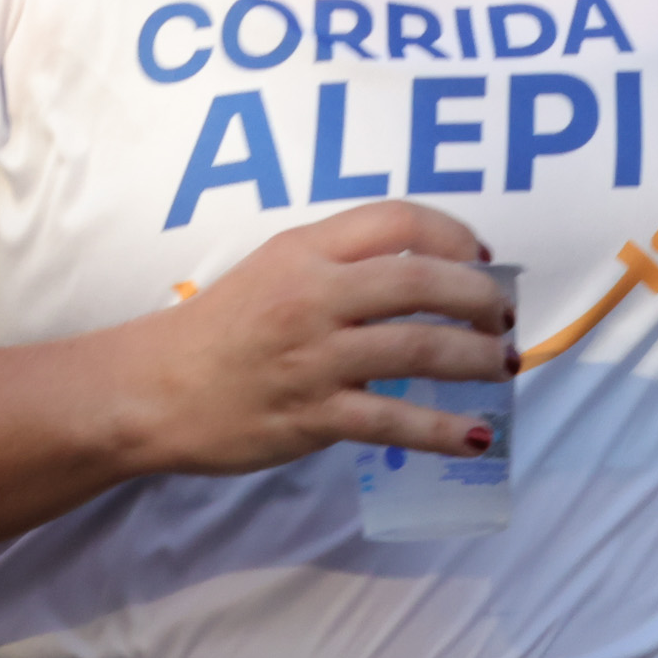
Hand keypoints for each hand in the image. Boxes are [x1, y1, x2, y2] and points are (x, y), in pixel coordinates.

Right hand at [110, 201, 513, 476]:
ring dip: (475, 357)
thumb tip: (422, 271)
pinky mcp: (315, 415)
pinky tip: (475, 436)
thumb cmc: (219, 328)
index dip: (454, 235)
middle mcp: (314, 296)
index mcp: (304, 250)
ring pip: (419, 348)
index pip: (397, 221)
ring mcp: (316, 358)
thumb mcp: (274, 269)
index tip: (481, 258)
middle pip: (421, 282)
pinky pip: (395, 421)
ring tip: (503, 365)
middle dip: (478, 298)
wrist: (155, 389)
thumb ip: (338, 263)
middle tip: (502, 316)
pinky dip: (443, 431)